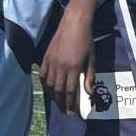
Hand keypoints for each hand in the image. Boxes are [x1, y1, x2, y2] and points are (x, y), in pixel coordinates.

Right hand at [40, 0, 97, 116]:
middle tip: (64, 111)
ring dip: (53, 96)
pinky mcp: (46, 56)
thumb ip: (89, 77)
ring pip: (49, 84)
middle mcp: (60, 66)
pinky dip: (44, 84)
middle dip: (61, 103)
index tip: (71, 111)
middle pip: (59, 90)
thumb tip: (89, 94)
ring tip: (57, 102)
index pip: (71, 91)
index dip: (70, 103)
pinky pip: (43, 74)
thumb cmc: (86, 41)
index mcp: (73, 68)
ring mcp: (51, 61)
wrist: (74, 23)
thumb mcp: (91, 60)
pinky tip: (48, 89)